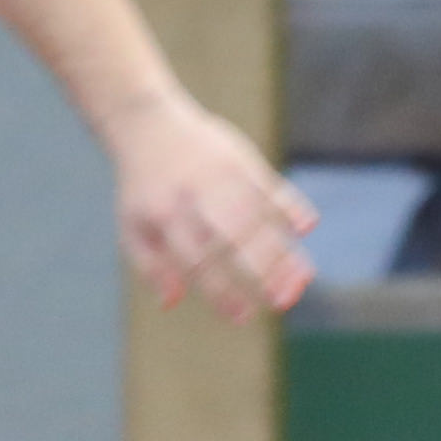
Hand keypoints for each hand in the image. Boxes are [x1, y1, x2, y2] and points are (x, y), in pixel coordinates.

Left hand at [104, 97, 316, 321]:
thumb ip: (151, 265)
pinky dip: (290, 203)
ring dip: (283, 248)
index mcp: (167, 217)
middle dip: (261, 270)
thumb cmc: (144, 188)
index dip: (221, 291)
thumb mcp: (133, 226)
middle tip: (284, 302)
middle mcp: (197, 197)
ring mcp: (222, 176)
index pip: (197, 260)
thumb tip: (172, 302)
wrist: (148, 124)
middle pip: (234, 237)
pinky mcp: (242, 159)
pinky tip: (308, 226)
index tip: (242, 317)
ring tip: (304, 279)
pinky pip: (270, 183)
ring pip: (259, 215)